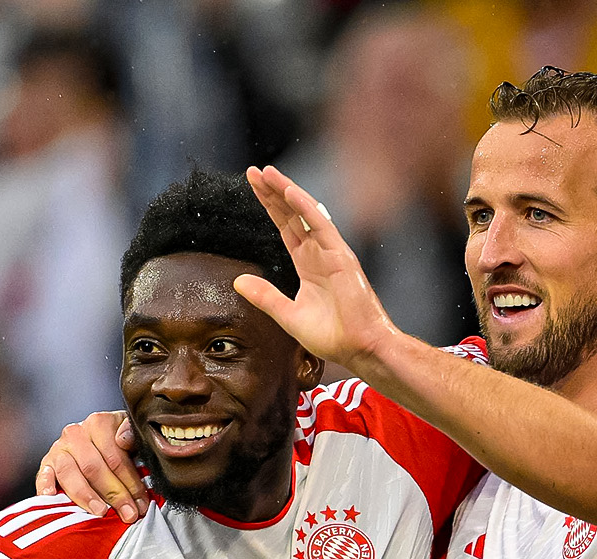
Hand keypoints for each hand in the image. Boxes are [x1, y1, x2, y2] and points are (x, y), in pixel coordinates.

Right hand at [35, 411, 146, 521]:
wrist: (98, 444)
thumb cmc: (120, 446)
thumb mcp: (134, 438)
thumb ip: (133, 436)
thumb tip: (123, 440)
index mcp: (98, 423)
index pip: (115, 457)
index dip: (130, 482)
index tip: (141, 502)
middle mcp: (75, 433)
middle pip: (94, 468)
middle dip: (114, 494)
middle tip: (128, 514)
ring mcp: (59, 449)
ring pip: (69, 473)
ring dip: (86, 496)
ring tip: (101, 512)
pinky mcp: (46, 464)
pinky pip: (43, 476)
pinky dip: (46, 486)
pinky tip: (52, 497)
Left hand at [233, 165, 404, 373]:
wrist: (358, 348)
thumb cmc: (331, 334)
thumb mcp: (287, 315)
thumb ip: (265, 296)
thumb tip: (237, 281)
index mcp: (307, 263)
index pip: (285, 227)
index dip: (269, 207)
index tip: (253, 187)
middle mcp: (319, 252)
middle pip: (291, 215)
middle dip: (272, 193)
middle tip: (253, 172)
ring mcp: (331, 252)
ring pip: (305, 214)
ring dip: (285, 192)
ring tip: (266, 173)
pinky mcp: (341, 256)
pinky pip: (321, 226)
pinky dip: (305, 208)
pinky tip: (290, 192)